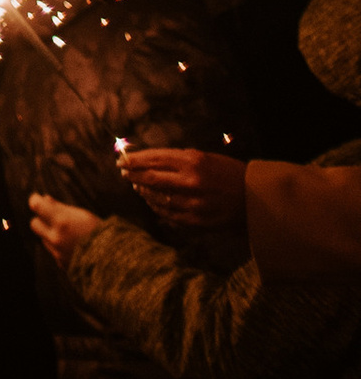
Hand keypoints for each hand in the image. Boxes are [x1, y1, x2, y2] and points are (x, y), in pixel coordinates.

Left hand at [29, 193, 102, 264]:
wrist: (114, 262)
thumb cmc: (99, 232)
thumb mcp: (81, 214)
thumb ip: (60, 207)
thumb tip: (44, 198)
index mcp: (61, 222)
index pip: (35, 205)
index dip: (36, 200)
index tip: (39, 199)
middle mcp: (56, 238)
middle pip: (34, 223)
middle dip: (42, 219)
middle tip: (53, 217)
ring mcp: (58, 253)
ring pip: (44, 239)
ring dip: (51, 234)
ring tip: (69, 234)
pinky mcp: (62, 265)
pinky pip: (54, 252)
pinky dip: (59, 248)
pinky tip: (74, 247)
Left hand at [123, 147, 249, 233]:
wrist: (257, 200)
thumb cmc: (230, 174)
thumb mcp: (207, 157)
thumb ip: (180, 159)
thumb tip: (152, 160)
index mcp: (193, 161)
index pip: (155, 158)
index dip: (136, 159)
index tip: (122, 159)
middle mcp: (191, 181)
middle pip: (152, 177)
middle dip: (134, 174)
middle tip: (122, 171)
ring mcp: (193, 203)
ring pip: (158, 197)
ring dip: (143, 191)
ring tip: (136, 185)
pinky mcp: (197, 221)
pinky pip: (169, 214)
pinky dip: (157, 207)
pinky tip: (151, 201)